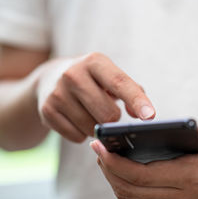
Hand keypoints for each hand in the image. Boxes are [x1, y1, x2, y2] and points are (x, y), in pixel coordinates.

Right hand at [37, 52, 154, 142]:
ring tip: (90, 114)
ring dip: (97, 129)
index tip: (150, 116)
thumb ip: (133, 92)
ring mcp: (57, 93)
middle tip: (108, 114)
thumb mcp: (110, 77)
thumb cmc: (92, 81)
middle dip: (113, 120)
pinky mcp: (47, 111)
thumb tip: (143, 116)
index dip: (137, 101)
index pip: (120, 83)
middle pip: (108, 114)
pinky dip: (81, 134)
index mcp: (94, 61)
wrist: (49, 79)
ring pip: (92, 128)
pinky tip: (76, 120)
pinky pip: (76, 137)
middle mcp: (73, 74)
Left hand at [90, 119, 197, 198]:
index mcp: (190, 178)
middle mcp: (178, 196)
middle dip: (107, 169)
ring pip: (131, 197)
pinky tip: (123, 167)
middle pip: (128, 188)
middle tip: (96, 146)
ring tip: (105, 156)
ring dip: (113, 178)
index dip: (115, 162)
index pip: (140, 175)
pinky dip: (124, 185)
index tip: (99, 145)